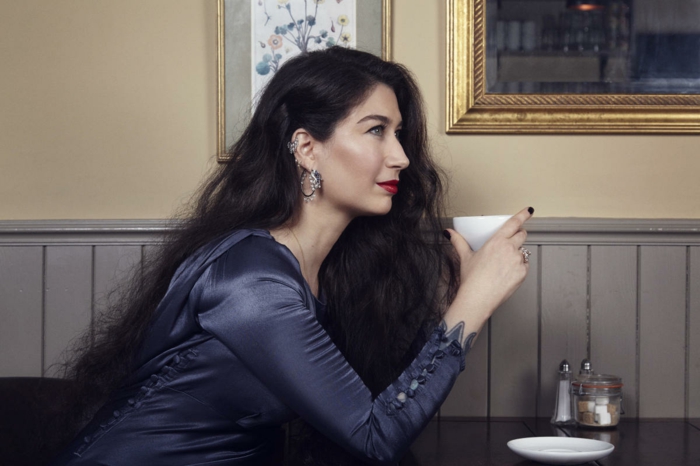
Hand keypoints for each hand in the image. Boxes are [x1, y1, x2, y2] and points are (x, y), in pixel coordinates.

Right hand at [441, 207, 532, 348]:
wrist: (478, 299)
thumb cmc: (472, 279)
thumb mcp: (465, 257)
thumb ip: (458, 242)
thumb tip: (448, 232)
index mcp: (497, 242)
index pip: (513, 223)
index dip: (523, 215)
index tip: (529, 210)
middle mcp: (510, 249)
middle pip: (522, 235)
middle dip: (519, 235)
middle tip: (510, 242)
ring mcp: (518, 261)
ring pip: (523, 252)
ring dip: (517, 254)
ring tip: (503, 265)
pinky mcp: (522, 273)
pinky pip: (524, 265)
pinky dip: (518, 267)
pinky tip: (507, 273)